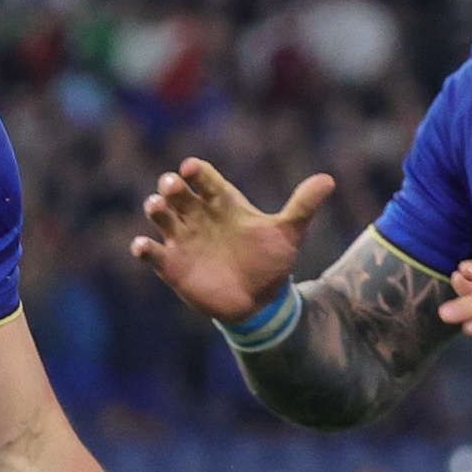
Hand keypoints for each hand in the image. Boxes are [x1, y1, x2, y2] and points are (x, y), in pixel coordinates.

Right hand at [132, 160, 334, 323]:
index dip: (196, 171)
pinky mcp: (172, 265)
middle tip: (173, 186)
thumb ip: (302, 206)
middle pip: (177, 192)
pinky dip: (143, 248)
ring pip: (160, 215)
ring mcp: (183, 239)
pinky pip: (151, 252)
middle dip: (171, 186)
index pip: (203, 178)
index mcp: (222, 202)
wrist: (260, 302)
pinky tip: (144, 246)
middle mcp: (199, 216)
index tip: (191, 169)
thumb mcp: (288, 233)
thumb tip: (328, 180)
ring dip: (155, 208)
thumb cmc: (271, 261)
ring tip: (158, 208)